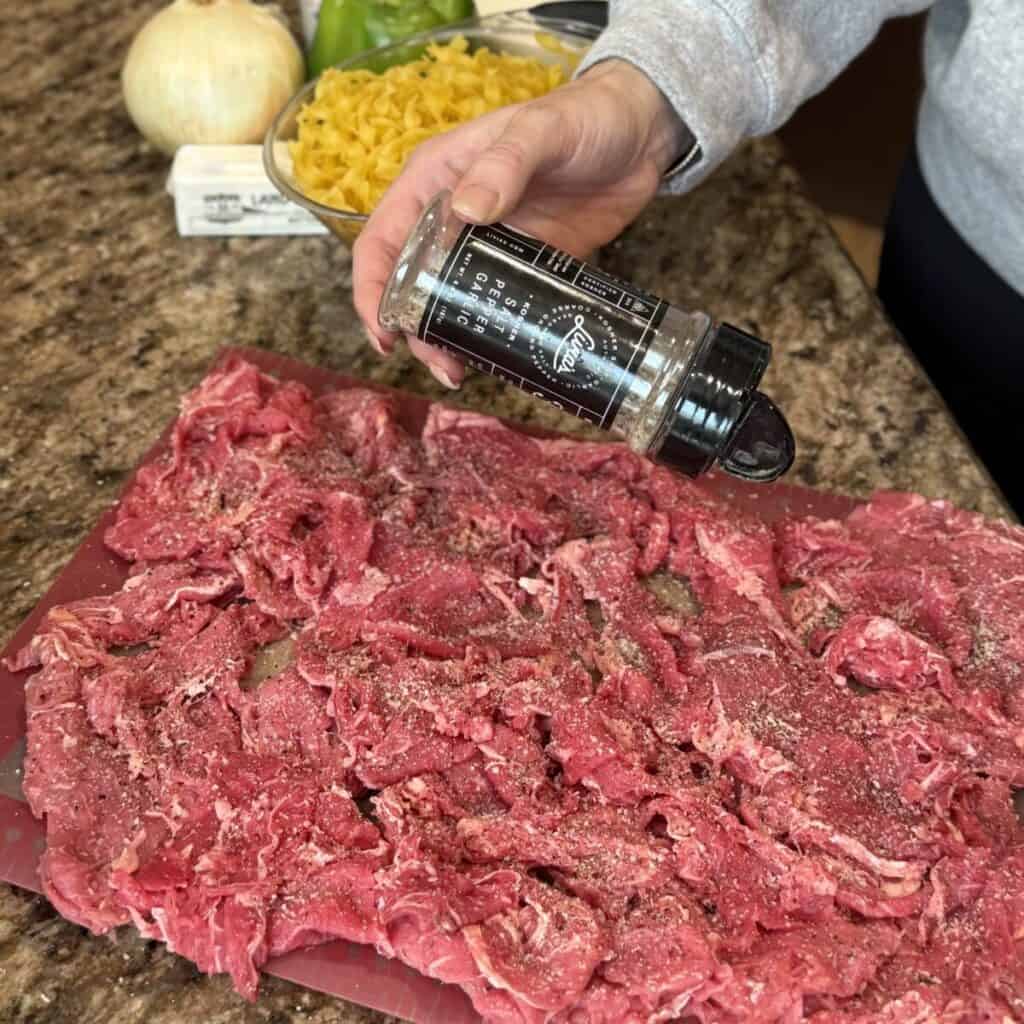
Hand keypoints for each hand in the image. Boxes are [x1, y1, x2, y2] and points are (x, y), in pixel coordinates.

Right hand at [352, 59, 684, 387]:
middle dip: (414, 330)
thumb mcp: (540, 130)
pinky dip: (488, 334)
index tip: (384, 334)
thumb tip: (466, 212)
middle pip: (410, 284)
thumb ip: (504, 165)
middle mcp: (451, 217)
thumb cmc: (584, 117)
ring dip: (446, 340)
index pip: (384, 239)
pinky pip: (495, 307)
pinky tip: (493, 358)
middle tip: (441, 366)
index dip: (373, 288)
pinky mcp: (525, 268)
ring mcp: (488, 248)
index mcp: (435, 179)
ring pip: (449, 303)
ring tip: (458, 372)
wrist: (642, 134)